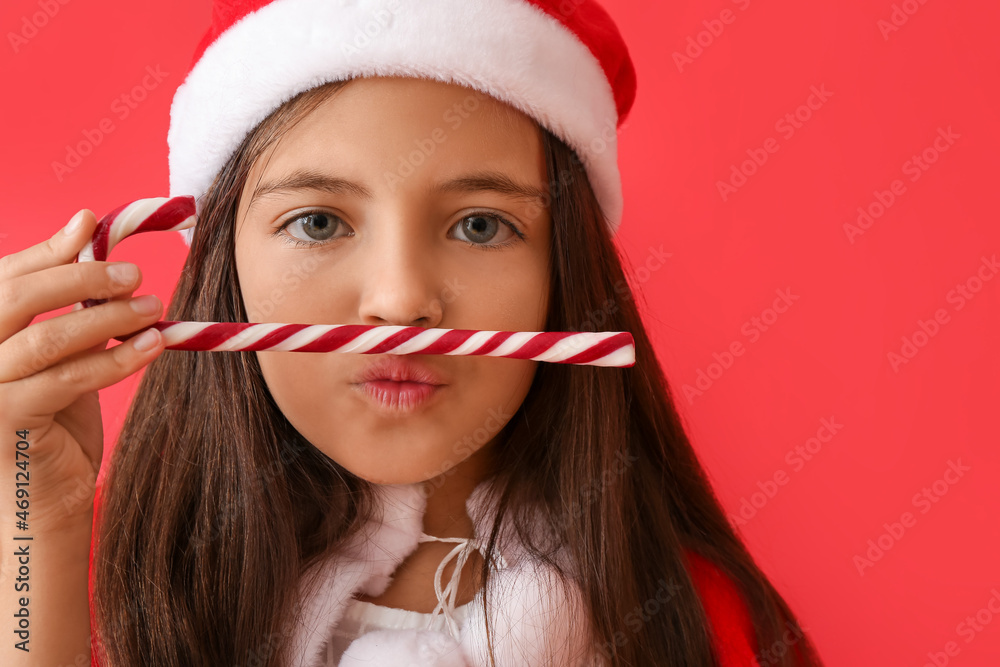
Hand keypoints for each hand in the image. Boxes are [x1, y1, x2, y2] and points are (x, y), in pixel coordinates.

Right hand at [0, 209, 164, 533]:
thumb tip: (83, 226)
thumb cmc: (53, 418)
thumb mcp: (59, 350)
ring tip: (154, 309)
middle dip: (80, 278)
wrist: (47, 496)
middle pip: (16, 299)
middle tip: (134, 274)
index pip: (3, 278)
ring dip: (109, 319)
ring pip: (48, 339)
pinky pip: (69, 379)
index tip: (91, 226)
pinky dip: (116, 360)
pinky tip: (152, 347)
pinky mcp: (5, 421)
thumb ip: (66, 301)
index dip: (48, 251)